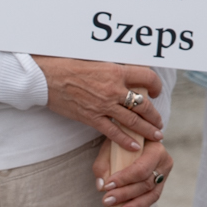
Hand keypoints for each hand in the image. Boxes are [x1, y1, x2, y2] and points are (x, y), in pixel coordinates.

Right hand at [33, 58, 163, 149]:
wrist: (46, 77)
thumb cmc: (69, 65)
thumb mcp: (97, 60)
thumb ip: (114, 69)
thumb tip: (128, 72)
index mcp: (116, 71)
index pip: (147, 77)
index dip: (156, 85)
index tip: (156, 91)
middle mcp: (114, 89)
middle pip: (144, 104)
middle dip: (155, 114)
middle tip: (159, 121)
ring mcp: (104, 105)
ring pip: (133, 120)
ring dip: (147, 129)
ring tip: (156, 135)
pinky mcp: (92, 118)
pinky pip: (113, 132)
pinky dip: (125, 140)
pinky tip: (134, 146)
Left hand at [95, 138, 171, 206]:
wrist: (138, 141)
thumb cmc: (125, 142)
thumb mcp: (112, 146)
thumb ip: (103, 164)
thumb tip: (100, 185)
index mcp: (156, 150)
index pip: (141, 168)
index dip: (125, 179)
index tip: (108, 185)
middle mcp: (164, 165)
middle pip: (146, 184)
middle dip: (126, 195)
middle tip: (107, 201)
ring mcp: (163, 178)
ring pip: (151, 196)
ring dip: (134, 206)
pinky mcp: (159, 188)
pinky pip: (150, 202)